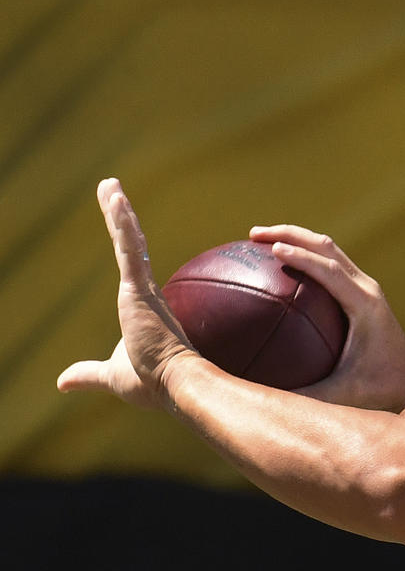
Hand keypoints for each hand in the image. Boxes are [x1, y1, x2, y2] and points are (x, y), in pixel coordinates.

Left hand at [57, 179, 196, 409]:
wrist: (176, 384)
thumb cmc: (152, 383)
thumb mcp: (112, 376)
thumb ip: (88, 374)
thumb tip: (62, 382)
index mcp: (142, 306)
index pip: (130, 264)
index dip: (125, 239)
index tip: (120, 219)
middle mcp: (146, 292)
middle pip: (129, 244)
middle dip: (119, 215)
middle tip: (112, 189)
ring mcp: (143, 288)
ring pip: (128, 240)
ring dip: (118, 211)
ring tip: (109, 185)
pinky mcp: (138, 288)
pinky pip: (128, 248)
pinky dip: (122, 223)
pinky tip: (116, 200)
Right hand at [249, 225, 404, 411]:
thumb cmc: (380, 389)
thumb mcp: (341, 395)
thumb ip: (303, 397)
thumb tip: (260, 398)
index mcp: (365, 306)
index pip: (331, 271)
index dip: (302, 256)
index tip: (271, 248)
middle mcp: (368, 290)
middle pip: (327, 247)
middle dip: (291, 234)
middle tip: (254, 235)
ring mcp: (367, 288)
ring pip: (330, 250)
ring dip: (298, 239)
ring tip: (261, 240)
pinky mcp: (363, 292)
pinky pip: (331, 264)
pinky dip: (305, 256)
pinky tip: (279, 267)